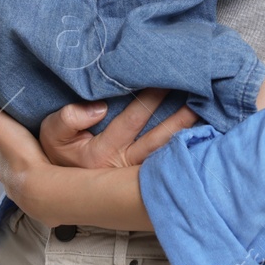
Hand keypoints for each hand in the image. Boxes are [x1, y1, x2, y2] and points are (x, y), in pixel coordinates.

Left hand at [0, 79, 53, 214]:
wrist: (40, 184)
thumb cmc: (17, 152)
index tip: (7, 117)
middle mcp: (4, 169)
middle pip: (8, 151)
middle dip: (15, 141)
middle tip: (29, 130)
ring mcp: (22, 181)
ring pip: (24, 164)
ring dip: (31, 155)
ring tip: (44, 145)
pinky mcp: (41, 188)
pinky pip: (41, 175)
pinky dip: (45, 167)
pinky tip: (53, 163)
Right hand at [40, 87, 200, 168]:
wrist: (56, 187)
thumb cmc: (57, 151)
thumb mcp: (53, 132)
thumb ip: (69, 118)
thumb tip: (99, 108)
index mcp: (101, 152)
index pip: (131, 118)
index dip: (151, 98)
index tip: (168, 77)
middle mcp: (122, 165)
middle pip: (157, 138)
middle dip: (180, 115)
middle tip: (203, 92)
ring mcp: (133, 174)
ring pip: (165, 152)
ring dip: (186, 132)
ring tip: (210, 113)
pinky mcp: (141, 179)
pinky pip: (166, 164)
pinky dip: (183, 150)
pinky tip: (201, 137)